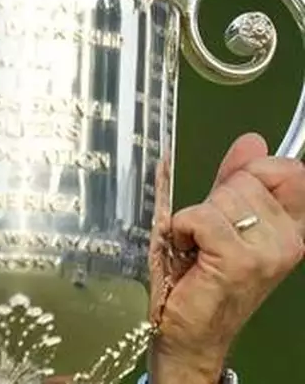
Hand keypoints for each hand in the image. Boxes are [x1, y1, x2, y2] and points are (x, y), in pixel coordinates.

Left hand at [152, 133, 304, 381]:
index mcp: (290, 229)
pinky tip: (185, 251)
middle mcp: (288, 240)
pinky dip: (182, 228)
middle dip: (214, 200)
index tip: (230, 193)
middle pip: (246, 180)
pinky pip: (201, 216)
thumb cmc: (197, 278)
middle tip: (206, 237)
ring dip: (195, 218)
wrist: (187, 333)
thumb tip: (253, 140)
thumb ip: (233, 180)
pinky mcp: (239, 261)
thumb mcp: (215, 219)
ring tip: (196, 248)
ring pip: (223, 198)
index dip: (253, 171)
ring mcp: (267, 252)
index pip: (290, 172)